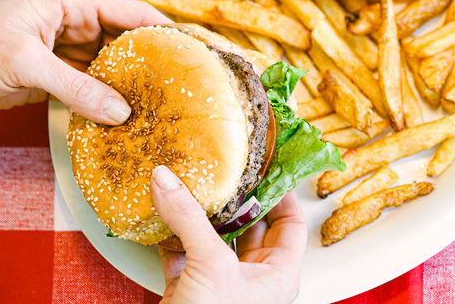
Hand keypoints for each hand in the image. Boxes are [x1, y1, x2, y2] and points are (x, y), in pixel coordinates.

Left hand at [0, 0, 166, 125]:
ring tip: (161, 99)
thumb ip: (77, 87)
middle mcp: (73, 18)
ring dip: (131, 80)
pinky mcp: (58, 70)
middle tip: (181, 80)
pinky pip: (95, 81)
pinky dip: (109, 95)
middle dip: (151, 58)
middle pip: (126, 37)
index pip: (129, 11)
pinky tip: (128, 110)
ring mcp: (66, 45)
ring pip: (112, 61)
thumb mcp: (27, 65)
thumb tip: (120, 111)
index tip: (192, 48)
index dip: (162, 29)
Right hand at [152, 165, 305, 303]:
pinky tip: (164, 213)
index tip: (267, 163)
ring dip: (200, 214)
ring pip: (215, 238)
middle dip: (234, 198)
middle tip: (225, 167)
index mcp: (279, 274)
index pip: (291, 222)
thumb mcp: (210, 265)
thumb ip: (190, 218)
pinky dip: (173, 235)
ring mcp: (222, 285)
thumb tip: (169, 179)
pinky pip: (184, 254)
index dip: (281, 191)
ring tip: (192, 182)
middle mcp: (254, 279)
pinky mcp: (190, 291)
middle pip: (250, 225)